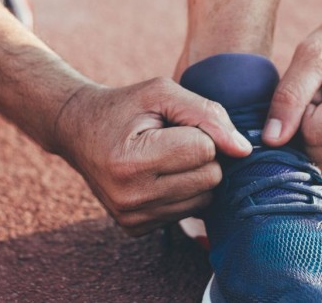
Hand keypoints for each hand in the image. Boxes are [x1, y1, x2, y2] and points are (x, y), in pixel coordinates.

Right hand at [53, 77, 251, 235]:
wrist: (78, 130)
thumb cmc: (124, 107)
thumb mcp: (162, 93)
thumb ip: (207, 114)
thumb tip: (244, 150)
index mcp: (131, 162)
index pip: (204, 150)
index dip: (199, 130)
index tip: (173, 124)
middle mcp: (130, 197)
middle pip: (209, 178)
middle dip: (201, 154)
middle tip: (171, 139)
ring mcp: (132, 217)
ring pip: (204, 199)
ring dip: (194, 174)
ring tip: (164, 155)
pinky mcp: (135, 228)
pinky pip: (188, 212)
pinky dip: (181, 191)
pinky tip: (157, 174)